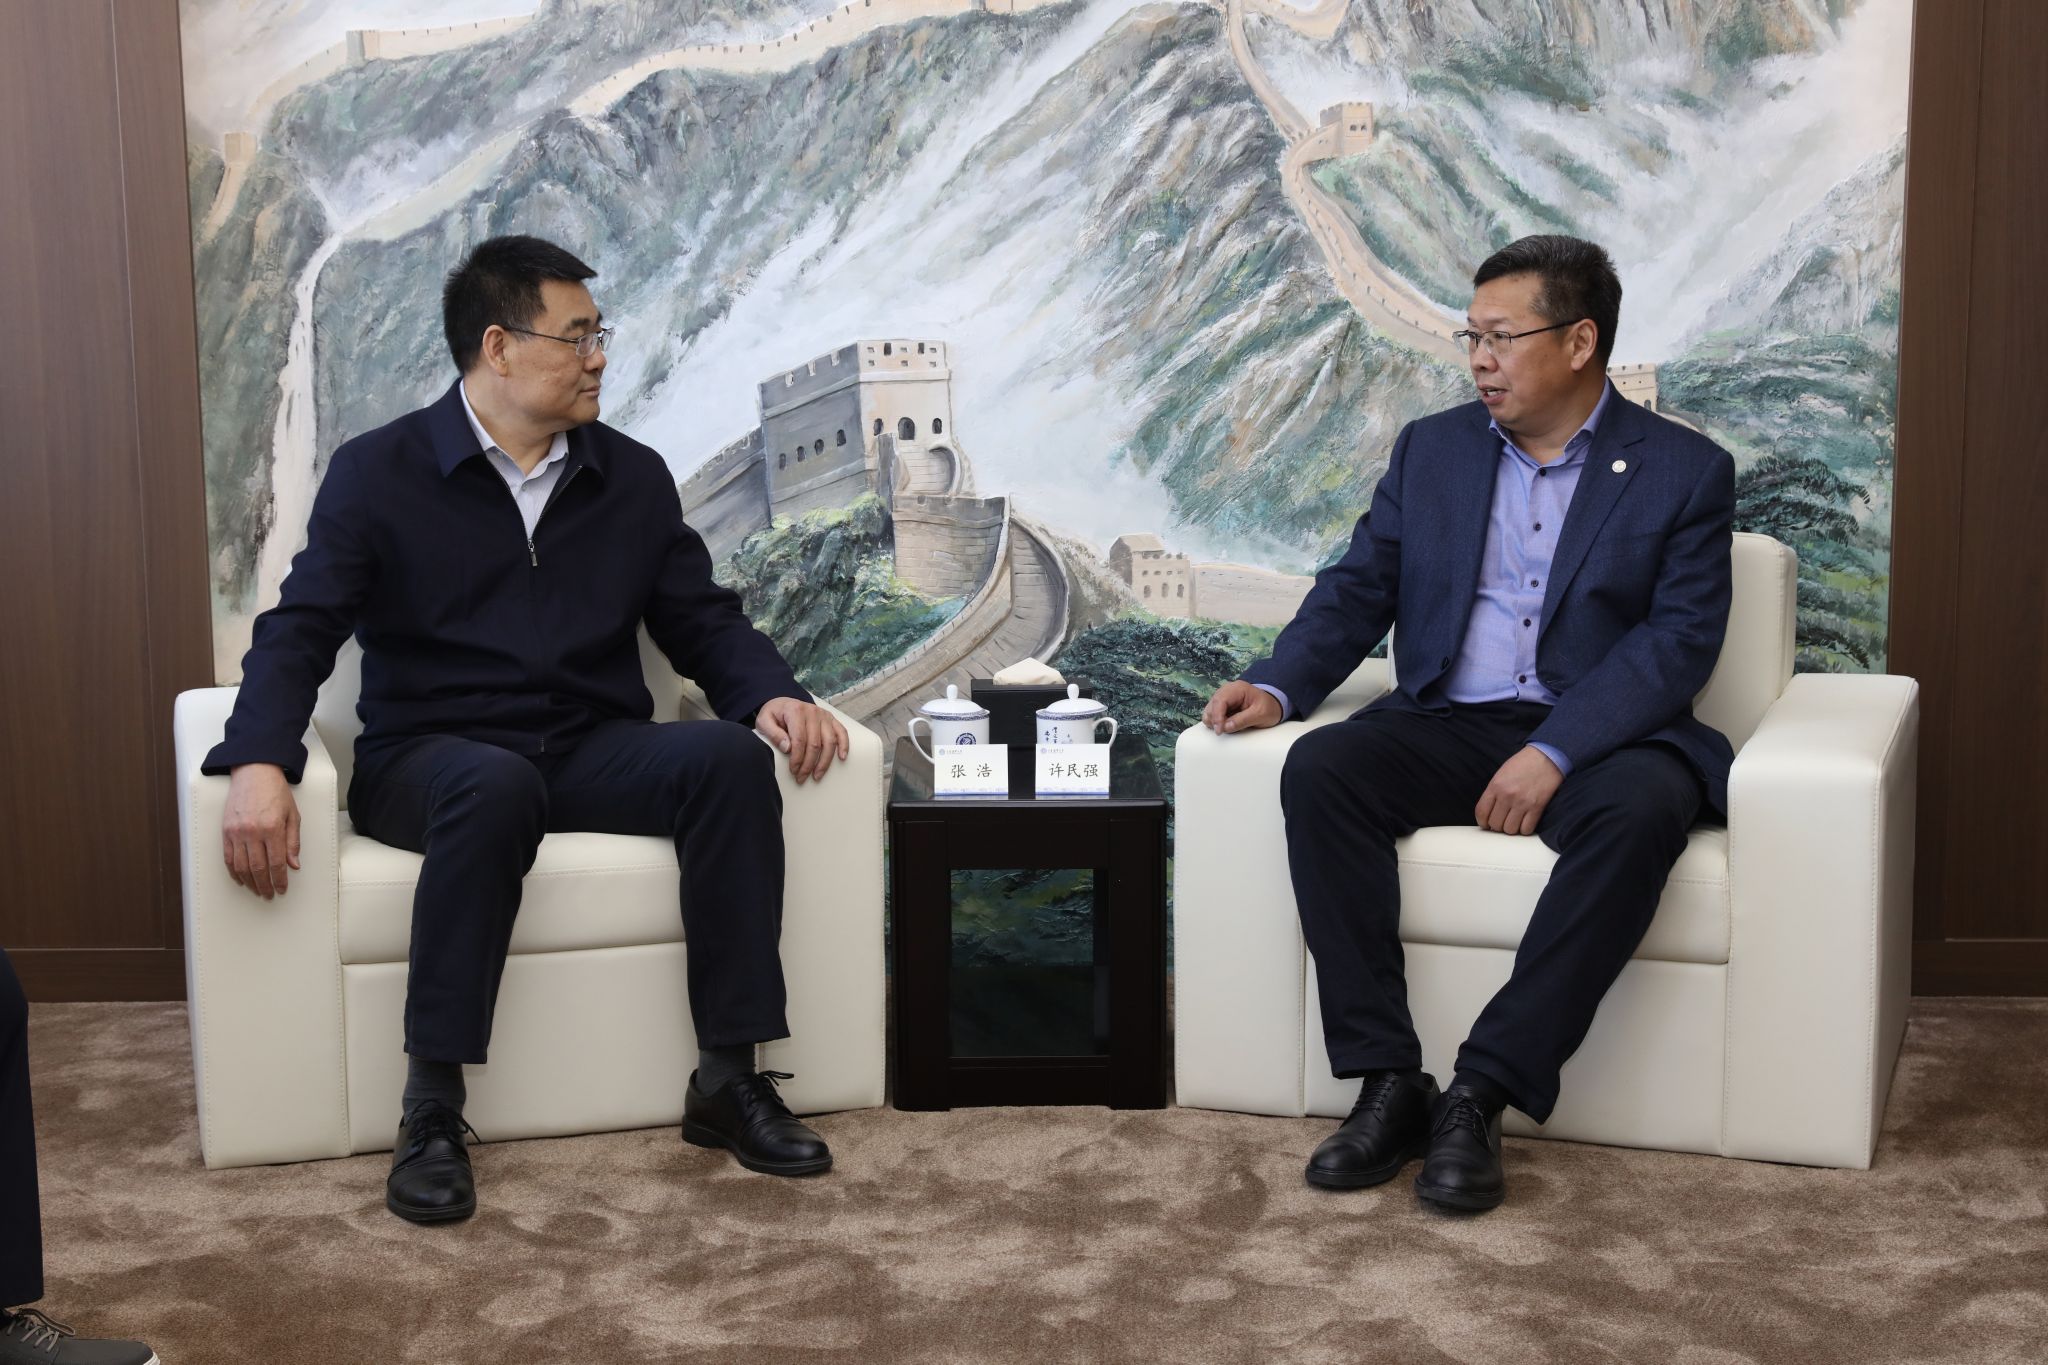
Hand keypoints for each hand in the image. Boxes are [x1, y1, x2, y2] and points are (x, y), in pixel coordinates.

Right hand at [222, 763, 300, 898]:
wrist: (254, 772)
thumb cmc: (276, 792)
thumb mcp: (293, 815)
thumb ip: (293, 842)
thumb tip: (294, 865)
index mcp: (272, 828)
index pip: (276, 862)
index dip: (279, 879)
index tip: (282, 889)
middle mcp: (252, 832)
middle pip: (257, 868)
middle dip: (264, 885)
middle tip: (269, 895)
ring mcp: (236, 832)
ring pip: (241, 866)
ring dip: (249, 882)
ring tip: (257, 890)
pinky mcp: (226, 831)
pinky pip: (228, 857)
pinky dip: (233, 871)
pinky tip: (241, 879)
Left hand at [755, 696, 849, 782]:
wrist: (783, 703)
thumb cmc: (774, 714)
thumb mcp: (764, 721)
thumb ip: (773, 733)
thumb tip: (787, 748)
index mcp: (795, 711)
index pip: (799, 739)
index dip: (797, 758)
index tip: (793, 770)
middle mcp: (812, 712)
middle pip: (815, 743)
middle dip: (808, 764)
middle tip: (801, 777)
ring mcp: (824, 715)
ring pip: (829, 741)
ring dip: (824, 761)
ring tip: (817, 775)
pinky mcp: (831, 719)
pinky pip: (841, 732)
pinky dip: (844, 745)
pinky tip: (842, 758)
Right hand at [1202, 680, 1282, 733]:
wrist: (1273, 706)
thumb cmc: (1268, 707)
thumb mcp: (1260, 714)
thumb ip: (1243, 720)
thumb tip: (1226, 727)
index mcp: (1237, 689)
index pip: (1220, 700)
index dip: (1217, 716)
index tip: (1219, 730)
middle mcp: (1227, 691)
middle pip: (1211, 705)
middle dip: (1214, 720)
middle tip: (1222, 732)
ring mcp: (1223, 698)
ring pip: (1209, 710)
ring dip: (1214, 722)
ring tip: (1227, 728)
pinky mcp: (1222, 706)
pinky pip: (1213, 715)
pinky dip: (1216, 722)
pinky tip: (1226, 726)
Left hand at [1475, 746, 1564, 835]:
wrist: (1547, 757)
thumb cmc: (1523, 764)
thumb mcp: (1501, 774)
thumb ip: (1493, 792)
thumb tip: (1489, 812)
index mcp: (1495, 786)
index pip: (1481, 812)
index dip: (1483, 822)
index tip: (1486, 824)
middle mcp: (1507, 796)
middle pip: (1495, 824)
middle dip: (1497, 826)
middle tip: (1503, 821)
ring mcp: (1522, 803)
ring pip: (1510, 830)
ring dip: (1511, 828)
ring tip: (1514, 821)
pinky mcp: (1537, 807)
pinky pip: (1526, 829)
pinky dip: (1524, 829)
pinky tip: (1525, 822)